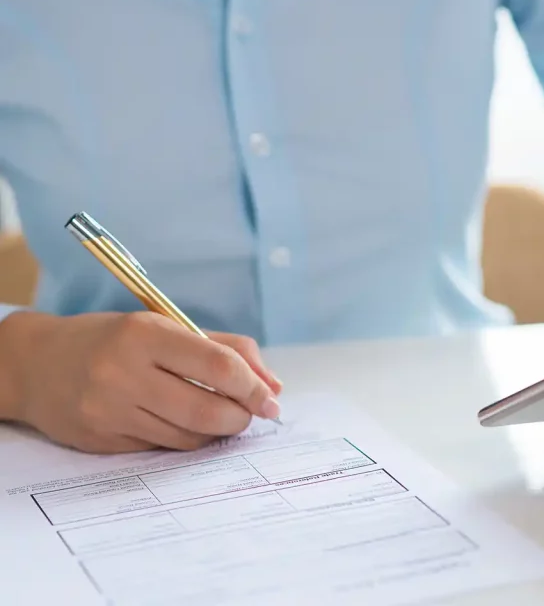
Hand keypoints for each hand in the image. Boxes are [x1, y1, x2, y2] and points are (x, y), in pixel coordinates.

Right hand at [0, 311, 282, 453]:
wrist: (38, 365)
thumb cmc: (114, 339)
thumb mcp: (166, 326)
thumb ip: (226, 349)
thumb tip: (274, 386)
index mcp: (145, 334)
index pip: (218, 365)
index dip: (253, 386)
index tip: (270, 397)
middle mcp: (124, 374)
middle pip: (208, 410)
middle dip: (242, 417)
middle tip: (252, 413)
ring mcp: (111, 412)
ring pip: (190, 437)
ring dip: (219, 431)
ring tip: (224, 416)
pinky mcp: (104, 441)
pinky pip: (166, 448)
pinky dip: (189, 439)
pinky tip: (189, 424)